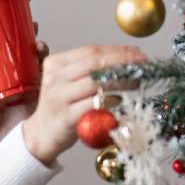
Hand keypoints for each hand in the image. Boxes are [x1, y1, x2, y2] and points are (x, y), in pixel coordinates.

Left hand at [0, 26, 50, 161]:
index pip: (18, 51)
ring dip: (44, 54)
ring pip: (44, 66)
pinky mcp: (43, 99)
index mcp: (9, 74)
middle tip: (33, 34)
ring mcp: (35, 88)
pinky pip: (52, 84)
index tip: (24, 22)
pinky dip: (55, 73)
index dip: (22, 36)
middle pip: (34, 55)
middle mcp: (24, 78)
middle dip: (37, 41)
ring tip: (39, 48)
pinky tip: (54, 66)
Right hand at [21, 45, 147, 165]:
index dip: (116, 50)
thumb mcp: (67, 83)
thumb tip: (125, 60)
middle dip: (122, 61)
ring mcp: (59, 97)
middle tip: (142, 63)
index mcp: (55, 64)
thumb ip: (88, 71)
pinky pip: (95, 104)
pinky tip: (123, 99)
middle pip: (94, 63)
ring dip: (121, 80)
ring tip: (138, 80)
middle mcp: (55, 77)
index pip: (90, 51)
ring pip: (96, 82)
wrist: (41, 135)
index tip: (137, 52)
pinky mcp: (66, 116)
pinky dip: (112, 100)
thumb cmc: (61, 107)